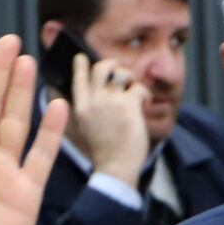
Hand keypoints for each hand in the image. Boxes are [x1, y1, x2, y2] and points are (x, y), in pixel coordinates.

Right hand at [67, 52, 150, 185]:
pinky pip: (139, 88)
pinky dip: (145, 94)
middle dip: (112, 64)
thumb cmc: (105, 152)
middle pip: (101, 68)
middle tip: (121, 72)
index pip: (78, 79)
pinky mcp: (128, 105)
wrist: (115, 167)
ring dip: (131, 78)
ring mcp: (110, 101)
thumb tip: (97, 92)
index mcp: (80, 108)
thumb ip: (89, 110)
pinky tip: (145, 104)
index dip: (80, 66)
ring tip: (135, 90)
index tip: (81, 57)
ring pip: (122, 73)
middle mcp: (93, 101)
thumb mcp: (87, 128)